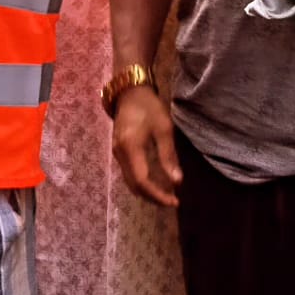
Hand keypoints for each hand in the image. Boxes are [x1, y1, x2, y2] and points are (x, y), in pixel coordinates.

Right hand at [111, 86, 182, 206]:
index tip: (175, 201)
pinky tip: (154, 183)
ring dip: (147, 192)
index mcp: (131, 148)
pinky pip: (128, 173)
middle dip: (153, 197)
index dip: (158, 195)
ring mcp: (117, 153)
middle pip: (134, 185)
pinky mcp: (118, 151)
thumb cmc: (149, 107)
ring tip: (166, 195)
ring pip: (130, 181)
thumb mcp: (164, 129)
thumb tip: (177, 182)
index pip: (142, 181)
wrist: (129, 92)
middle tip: (172, 201)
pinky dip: (141, 183)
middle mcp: (120, 154)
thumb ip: (168, 156)